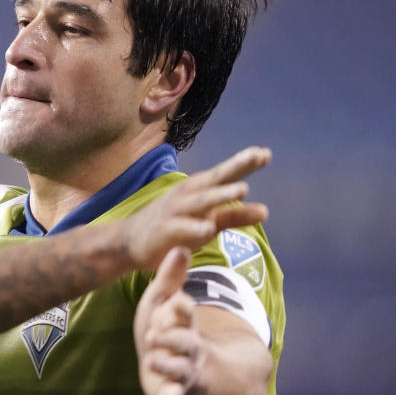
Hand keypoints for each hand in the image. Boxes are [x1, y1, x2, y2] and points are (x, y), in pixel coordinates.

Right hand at [122, 146, 270, 270]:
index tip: (265, 153)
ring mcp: (175, 212)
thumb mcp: (207, 221)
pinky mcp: (164, 231)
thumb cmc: (173, 227)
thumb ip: (233, 215)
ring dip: (220, 194)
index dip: (244, 163)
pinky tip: (208, 228)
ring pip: (200, 201)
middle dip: (235, 167)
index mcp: (199, 191)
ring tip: (242, 189)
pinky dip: (194, 227)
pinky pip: (181, 228)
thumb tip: (265, 210)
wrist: (129, 241)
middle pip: (214, 180)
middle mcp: (187, 196)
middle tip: (256, 156)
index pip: (225, 175)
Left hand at [134, 246, 202, 394]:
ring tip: (154, 359)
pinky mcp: (176, 390)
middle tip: (155, 333)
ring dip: (168, 364)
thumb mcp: (164, 302)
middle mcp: (188, 346)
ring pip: (180, 368)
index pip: (186, 313)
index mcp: (184, 323)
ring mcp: (184, 370)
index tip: (178, 301)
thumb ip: (170, 278)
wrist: (181, 368)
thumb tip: (180, 247)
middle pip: (185, 341)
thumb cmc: (167, 328)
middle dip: (173, 337)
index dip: (181, 308)